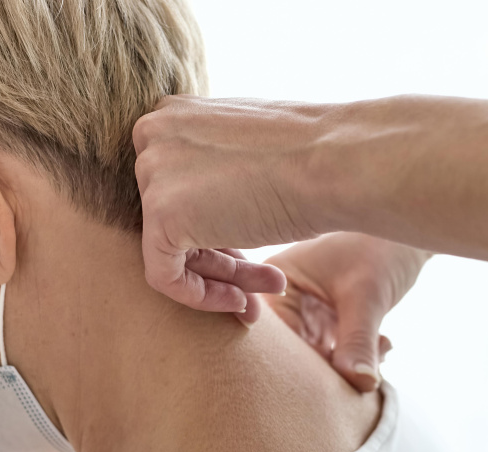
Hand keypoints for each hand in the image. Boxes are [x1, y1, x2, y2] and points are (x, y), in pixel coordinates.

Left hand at [133, 96, 347, 316]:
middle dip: (221, 255)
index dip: (215, 225)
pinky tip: (242, 300)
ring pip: (173, 248)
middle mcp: (152, 136)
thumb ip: (216, 166)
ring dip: (223, 277)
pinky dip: (200, 296)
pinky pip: (165, 276)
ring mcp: (152, 173)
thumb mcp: (250, 150)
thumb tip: (204, 205)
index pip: (177, 188)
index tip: (251, 249)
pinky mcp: (159, 215)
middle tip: (263, 280)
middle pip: (174, 218)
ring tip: (268, 290)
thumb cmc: (312, 155)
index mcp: (173, 113)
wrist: (335, 163)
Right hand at [263, 233, 430, 391]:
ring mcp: (304, 312)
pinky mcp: (325, 322)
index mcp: (274, 281)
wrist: (411, 234)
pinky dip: (357, 357)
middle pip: (290, 353)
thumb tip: (360, 383)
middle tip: (361, 373)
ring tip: (378, 348)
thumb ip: (358, 341)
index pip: (271, 337)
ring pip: (314, 359)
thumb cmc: (382, 248)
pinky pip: (333, 355)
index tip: (327, 384)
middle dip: (327, 367)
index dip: (295, 366)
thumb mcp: (367, 296)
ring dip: (347, 364)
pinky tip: (382, 344)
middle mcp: (281, 298)